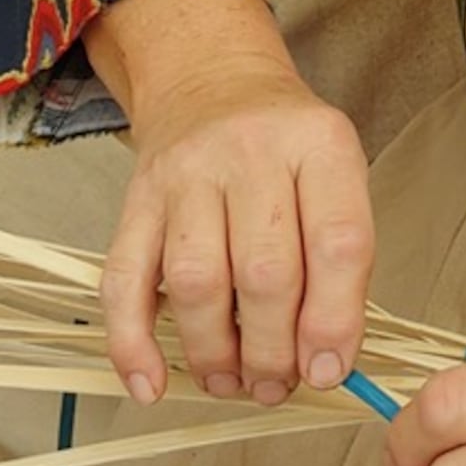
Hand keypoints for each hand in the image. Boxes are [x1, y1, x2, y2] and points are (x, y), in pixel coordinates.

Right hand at [88, 0, 372, 406]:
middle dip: (274, 350)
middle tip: (279, 385)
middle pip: (265, 272)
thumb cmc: (286, 146)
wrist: (211, 80)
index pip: (338, 242)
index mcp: (320, 145)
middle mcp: (252, 153)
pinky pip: (125, 280)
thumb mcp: (337, 174)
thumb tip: (325, 362)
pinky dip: (133, 342)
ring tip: (234, 383)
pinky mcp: (136, 201)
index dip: (335, 320)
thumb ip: (339, 260)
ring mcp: (187, 175)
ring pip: (197, 282)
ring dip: (215, 353)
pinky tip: (152, 384)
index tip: (330, 371)